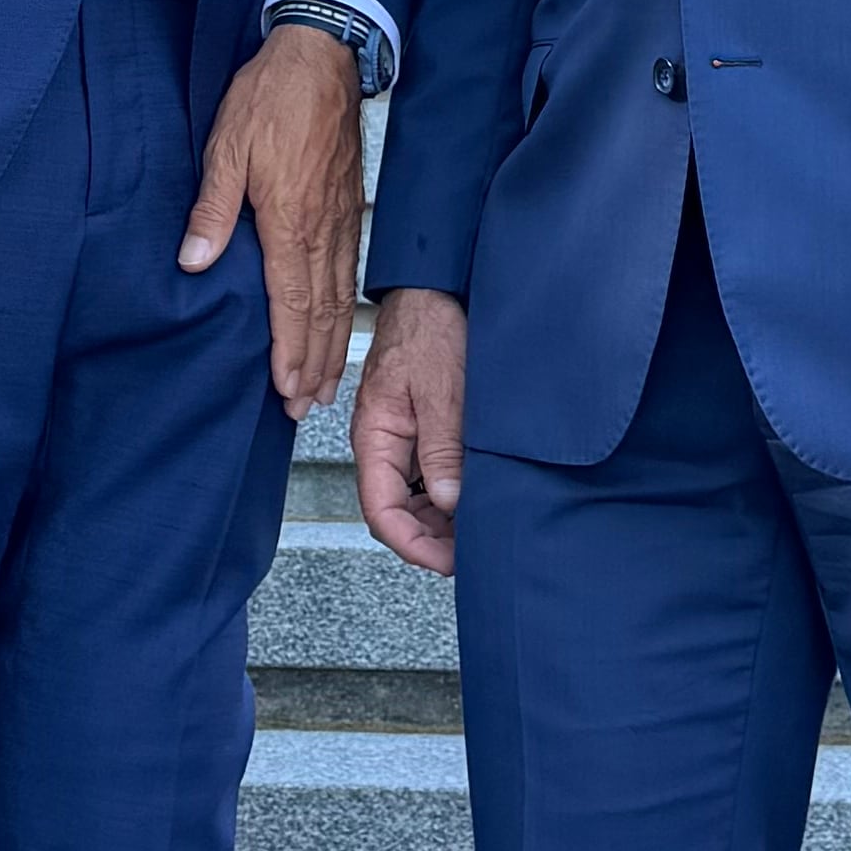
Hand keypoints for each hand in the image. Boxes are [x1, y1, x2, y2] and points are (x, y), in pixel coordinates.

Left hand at [179, 17, 367, 413]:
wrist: (321, 58)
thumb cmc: (270, 98)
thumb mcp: (226, 147)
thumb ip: (211, 209)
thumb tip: (194, 261)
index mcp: (290, 219)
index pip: (291, 302)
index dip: (290, 352)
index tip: (285, 390)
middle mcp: (323, 229)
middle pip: (321, 313)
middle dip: (313, 365)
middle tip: (304, 407)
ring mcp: (342, 221)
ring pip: (340, 298)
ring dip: (331, 346)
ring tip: (323, 386)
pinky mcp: (351, 209)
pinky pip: (350, 272)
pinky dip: (344, 310)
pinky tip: (336, 327)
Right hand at [350, 284, 468, 576]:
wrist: (434, 289)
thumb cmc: (430, 328)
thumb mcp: (443, 391)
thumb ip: (442, 450)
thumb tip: (448, 503)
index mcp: (375, 435)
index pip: (381, 511)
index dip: (412, 545)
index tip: (447, 562)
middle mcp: (381, 441)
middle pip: (395, 511)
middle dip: (430, 539)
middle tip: (471, 552)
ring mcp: (399, 436)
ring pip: (411, 497)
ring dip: (440, 519)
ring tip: (476, 529)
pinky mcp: (418, 427)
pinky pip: (425, 475)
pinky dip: (446, 494)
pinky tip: (472, 498)